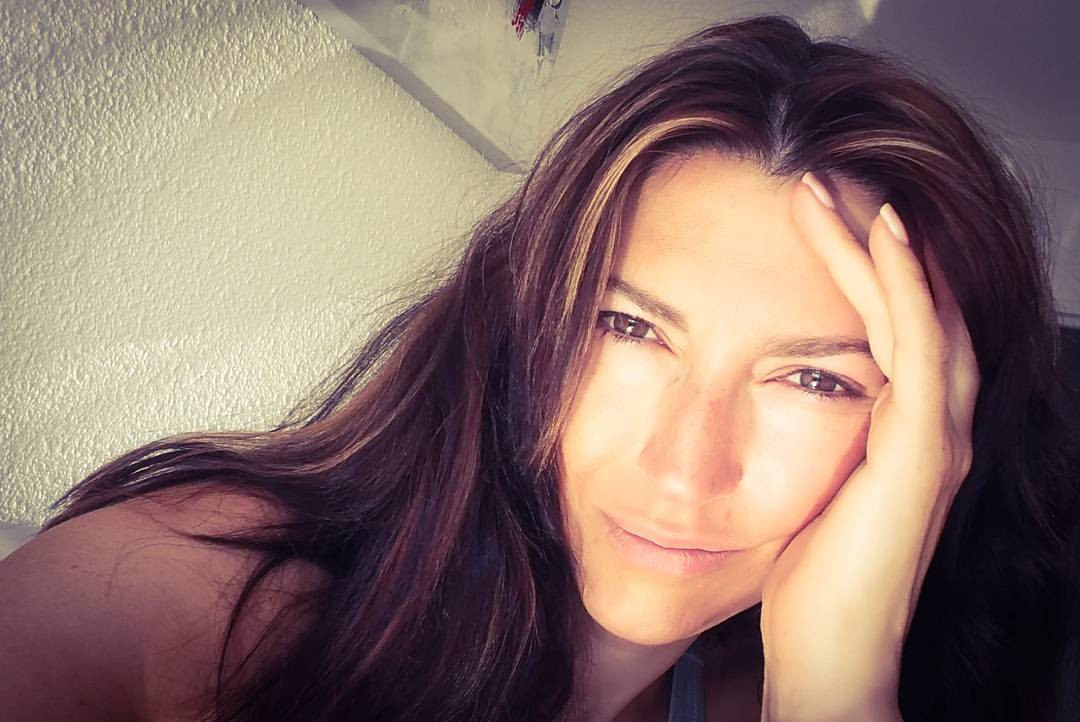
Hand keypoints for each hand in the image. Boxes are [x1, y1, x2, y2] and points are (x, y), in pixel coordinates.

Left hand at [758, 173, 979, 720]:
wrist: (829, 661)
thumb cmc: (810, 584)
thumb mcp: (804, 488)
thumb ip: (805, 437)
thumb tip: (764, 394)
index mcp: (900, 435)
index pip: (890, 328)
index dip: (862, 267)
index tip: (814, 217)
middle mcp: (931, 428)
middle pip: (915, 304)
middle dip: (873, 239)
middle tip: (825, 179)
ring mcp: (935, 439)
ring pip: (922, 310)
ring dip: (883, 243)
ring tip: (838, 185)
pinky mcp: (922, 454)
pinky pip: (919, 347)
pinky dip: (905, 283)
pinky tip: (882, 233)